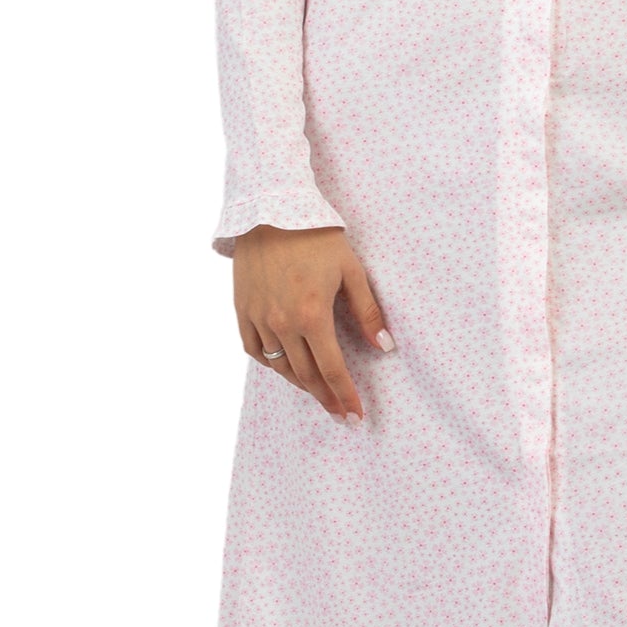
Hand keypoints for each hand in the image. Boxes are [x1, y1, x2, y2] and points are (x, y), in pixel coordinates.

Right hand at [227, 225, 392, 422]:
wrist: (270, 209)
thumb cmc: (316, 237)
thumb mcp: (351, 270)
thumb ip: (367, 311)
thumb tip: (384, 346)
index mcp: (312, 315)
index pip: (332, 370)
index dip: (345, 396)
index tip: (356, 416)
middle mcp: (282, 323)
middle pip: (306, 376)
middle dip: (325, 399)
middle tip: (341, 415)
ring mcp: (258, 318)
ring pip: (279, 366)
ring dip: (300, 384)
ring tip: (317, 393)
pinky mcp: (241, 309)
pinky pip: (253, 349)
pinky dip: (269, 363)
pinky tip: (284, 367)